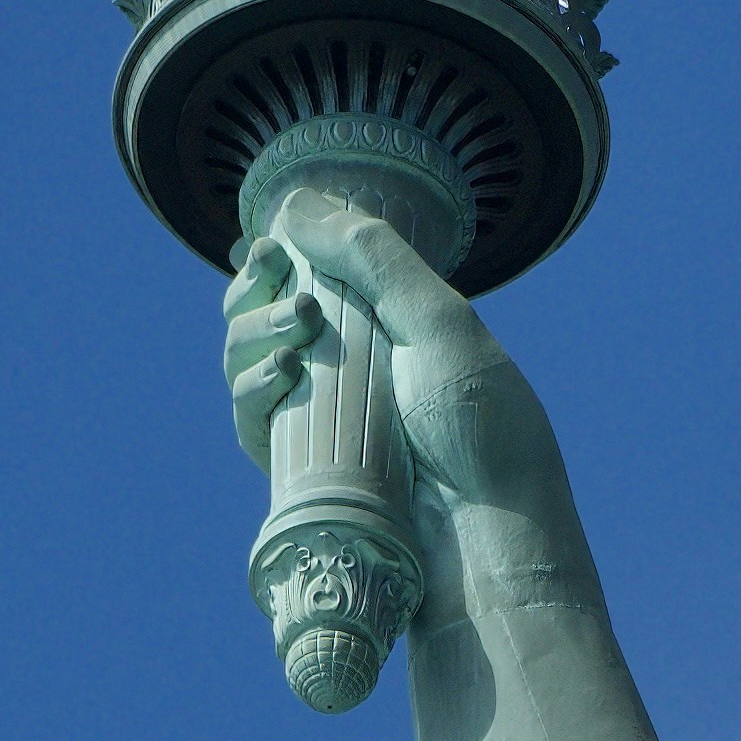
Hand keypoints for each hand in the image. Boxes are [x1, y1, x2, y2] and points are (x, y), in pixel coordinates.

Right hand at [218, 193, 560, 523]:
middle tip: (281, 279)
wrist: (492, 536)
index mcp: (385, 327)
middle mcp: (348, 370)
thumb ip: (373, 257)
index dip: (277, 255)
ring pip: (247, 360)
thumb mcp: (439, 324)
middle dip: (257, 289)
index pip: (307, 276)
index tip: (272, 242)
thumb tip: (296, 203)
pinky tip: (281, 372)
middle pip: (263, 313)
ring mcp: (322, 421)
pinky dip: (253, 387)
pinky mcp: (302, 472)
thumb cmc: (484, 429)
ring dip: (254, 329)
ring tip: (297, 332)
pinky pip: (253, 419)